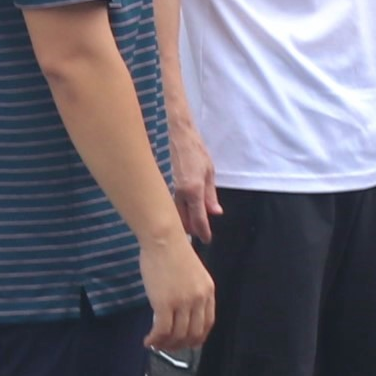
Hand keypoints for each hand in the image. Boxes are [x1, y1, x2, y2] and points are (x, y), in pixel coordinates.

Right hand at [139, 233, 214, 350]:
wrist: (164, 240)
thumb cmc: (174, 253)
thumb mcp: (193, 274)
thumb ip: (192, 293)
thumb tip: (182, 313)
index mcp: (208, 291)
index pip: (207, 323)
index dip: (197, 337)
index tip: (186, 343)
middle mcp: (199, 299)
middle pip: (193, 333)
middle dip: (180, 345)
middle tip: (167, 346)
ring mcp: (183, 302)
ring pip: (177, 335)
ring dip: (165, 344)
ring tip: (155, 343)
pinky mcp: (165, 304)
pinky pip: (162, 331)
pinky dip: (155, 340)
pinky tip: (148, 340)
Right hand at [169, 120, 220, 243]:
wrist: (176, 135)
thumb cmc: (195, 151)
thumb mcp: (209, 172)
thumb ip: (211, 195)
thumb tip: (215, 213)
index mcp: (193, 190)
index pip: (198, 218)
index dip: (203, 231)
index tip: (206, 240)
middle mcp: (178, 193)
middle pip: (183, 220)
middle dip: (190, 230)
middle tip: (198, 234)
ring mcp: (167, 190)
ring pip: (173, 214)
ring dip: (181, 222)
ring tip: (190, 226)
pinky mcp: (160, 186)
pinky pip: (167, 205)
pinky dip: (173, 212)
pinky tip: (179, 213)